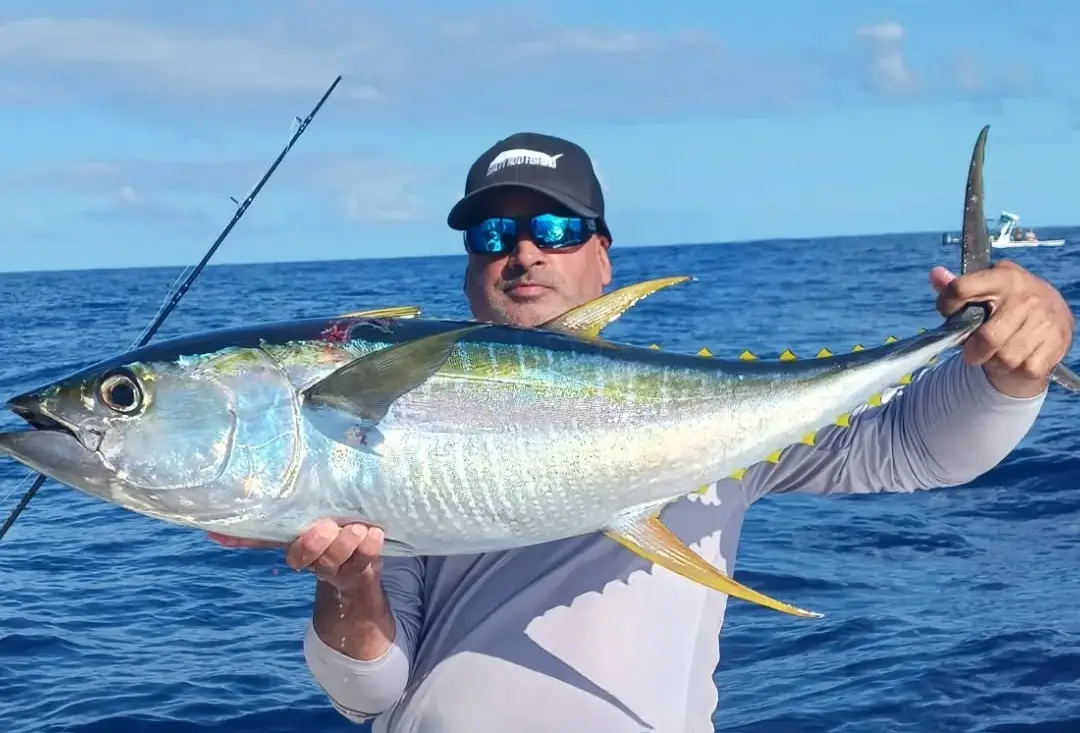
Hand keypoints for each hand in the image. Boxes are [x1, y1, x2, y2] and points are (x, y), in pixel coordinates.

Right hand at [208, 519, 385, 591]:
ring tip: (358, 528)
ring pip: (334, 559)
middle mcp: (308, 558)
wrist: (363, 567)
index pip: (260, 540)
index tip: (219, 534)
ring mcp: (334, 565)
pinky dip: (369, 546)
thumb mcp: (313, 518)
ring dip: (346, 543)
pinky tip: (374, 533)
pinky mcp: (359, 568)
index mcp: (292, 543)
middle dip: (312, 544)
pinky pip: (364, 560)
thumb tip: (231, 508)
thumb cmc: (335, 532)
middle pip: (302, 557)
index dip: (241, 538)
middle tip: (325, 527)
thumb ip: (287, 510)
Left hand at [932, 260, 1074, 397]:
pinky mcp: (1057, 342)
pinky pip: (1025, 369)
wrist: (1054, 313)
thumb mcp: (988, 285)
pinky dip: (1017, 369)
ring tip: (998, 352)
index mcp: (1004, 278)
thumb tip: (935, 274)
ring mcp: (1044, 320)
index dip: (947, 303)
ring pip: (1006, 358)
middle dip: (973, 352)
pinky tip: (1018, 358)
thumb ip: (960, 284)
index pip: (962, 288)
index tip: (947, 311)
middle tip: (972, 352)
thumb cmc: (1009, 301)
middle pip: (987, 338)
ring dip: (996, 362)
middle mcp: (1026, 298)